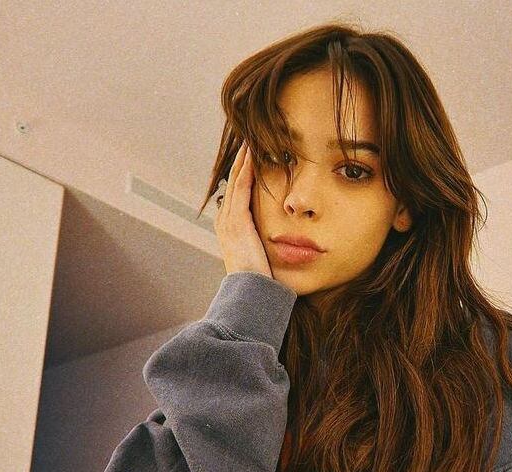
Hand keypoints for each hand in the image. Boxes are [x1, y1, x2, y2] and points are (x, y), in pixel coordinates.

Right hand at [215, 140, 273, 278]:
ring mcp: (229, 219)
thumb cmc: (262, 280)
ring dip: (243, 158)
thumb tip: (286, 240)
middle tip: (250, 138)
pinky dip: (246, 168)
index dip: (245, 172)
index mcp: (231, 227)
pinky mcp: (237, 220)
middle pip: (234, 181)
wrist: (252, 293)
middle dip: (242, 160)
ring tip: (251, 139)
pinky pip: (242, 187)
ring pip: (236, 179)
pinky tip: (253, 153)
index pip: (238, 192)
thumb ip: (269, 244)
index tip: (255, 155)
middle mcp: (225, 219)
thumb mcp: (264, 257)